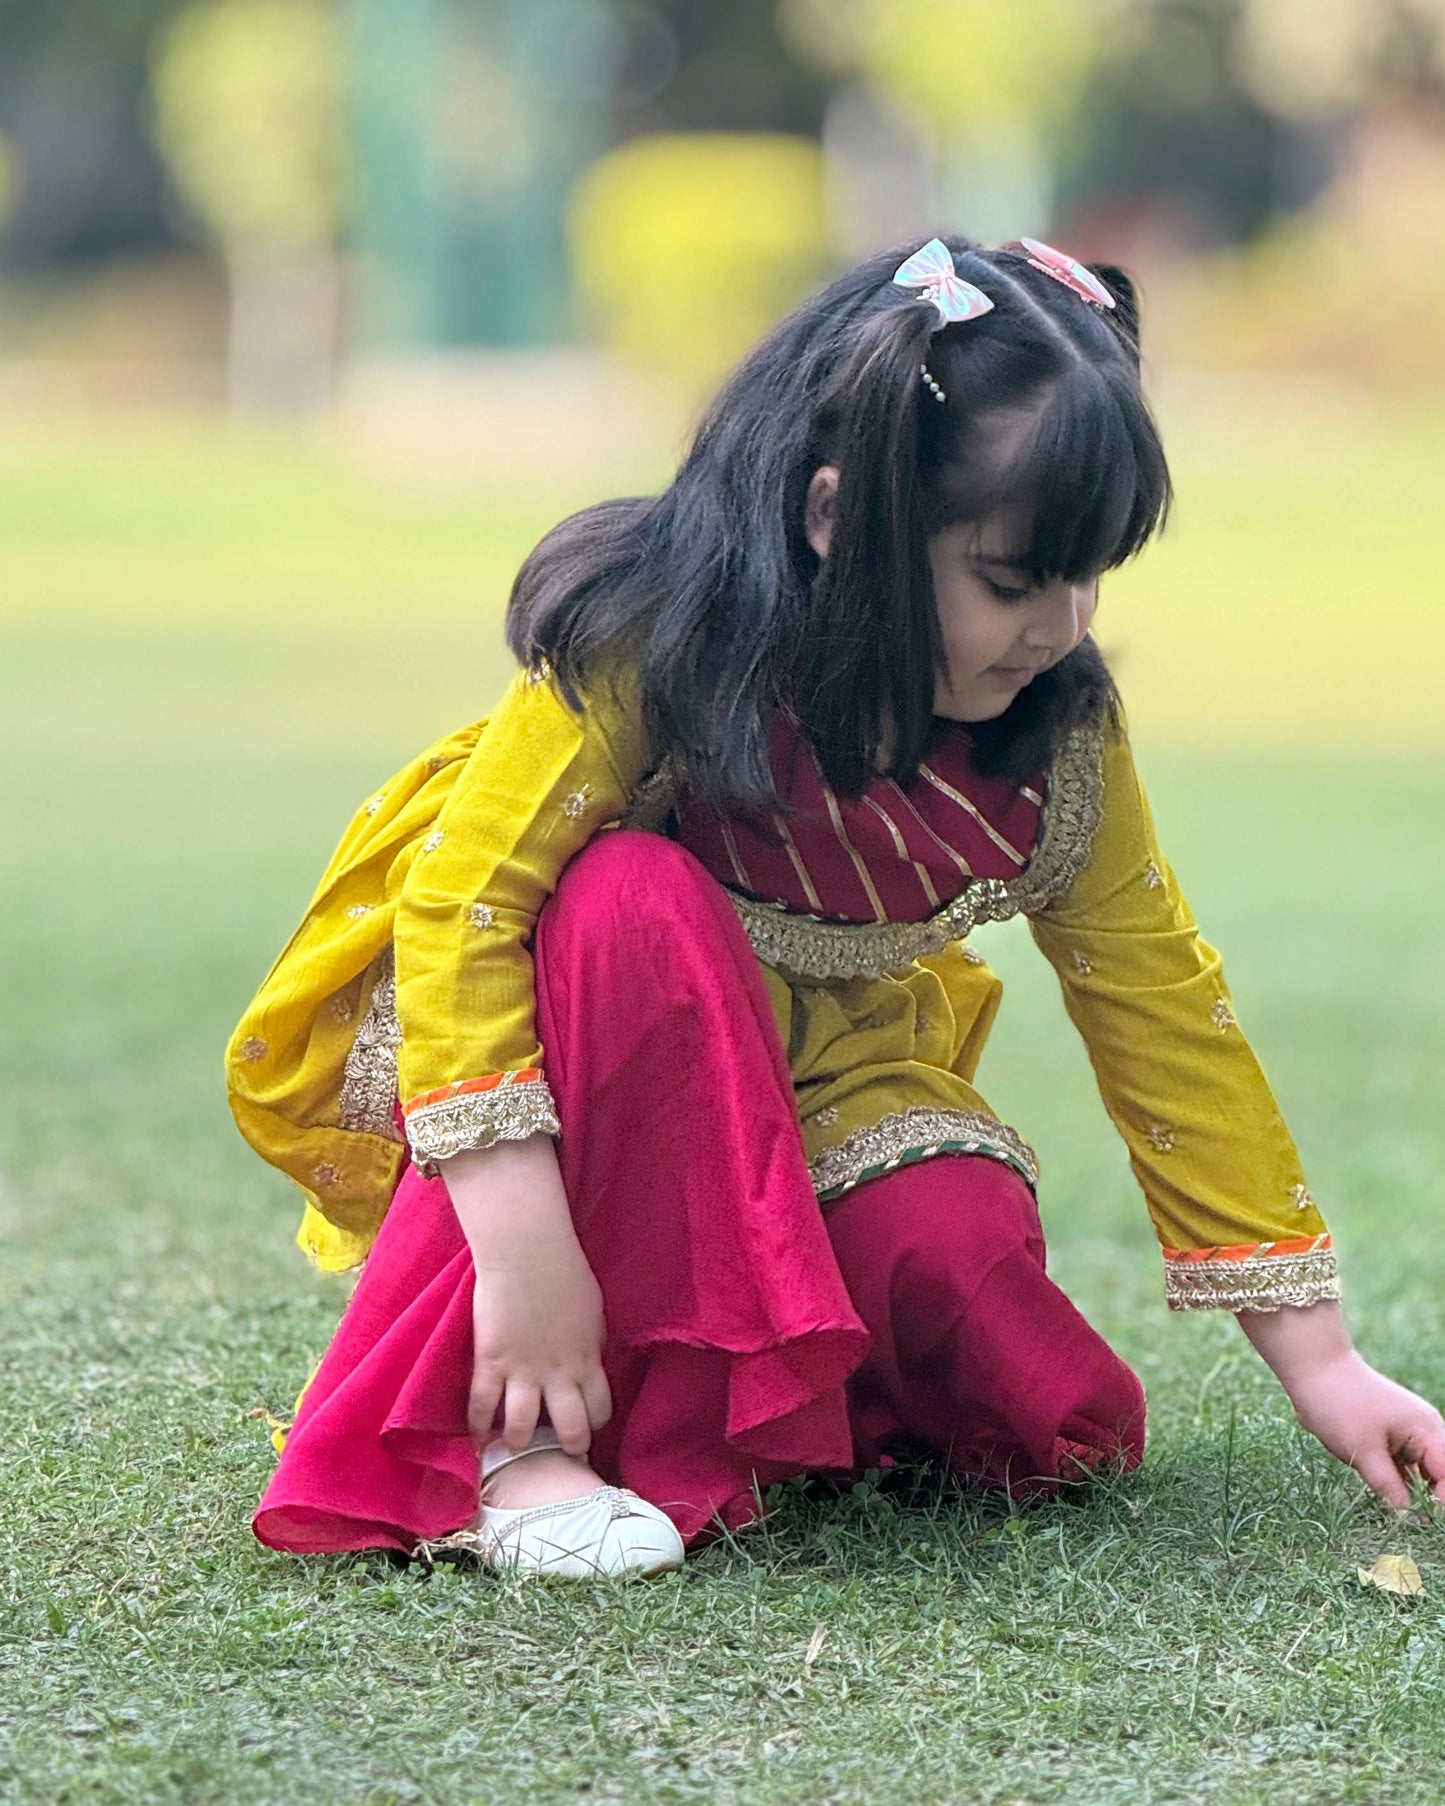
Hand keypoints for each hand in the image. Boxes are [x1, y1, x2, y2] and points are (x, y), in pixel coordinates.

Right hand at [441, 1136, 612, 1457]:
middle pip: (571, 1429)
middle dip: (568, 1447)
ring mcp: (523, 1371)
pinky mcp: (491, 1362)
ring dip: (521, 1442)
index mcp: (588, 1360)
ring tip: (516, 1446)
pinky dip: (478, 1427)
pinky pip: (482, 1406)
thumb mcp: (592, 1314)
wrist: (528, 1253)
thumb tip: (590, 1361)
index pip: (601, 1409)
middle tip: (559, 1453)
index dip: (595, 1423)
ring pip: (524, 1428)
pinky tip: (478, 1437)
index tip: (587, 1428)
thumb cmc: (565, 1272)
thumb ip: (590, 1344)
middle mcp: (560, 1374)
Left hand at [1237, 1300, 1444, 1509]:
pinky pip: (1401, 1465)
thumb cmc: (1339, 1405)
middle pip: (1440, 1473)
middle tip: (1411, 1518)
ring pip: (1419, 1472)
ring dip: (1411, 1489)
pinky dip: (1396, 1478)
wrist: (1313, 1370)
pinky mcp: (1389, 1436)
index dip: (1442, 1499)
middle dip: (1430, 1496)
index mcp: (1427, 1430)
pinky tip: (1383, 1489)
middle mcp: (1424, 1431)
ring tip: (1395, 1503)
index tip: (1427, 1519)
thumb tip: (1406, 1514)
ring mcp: (1407, 1433)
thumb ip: (1388, 1486)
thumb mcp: (1363, 1452)